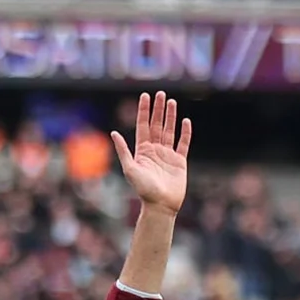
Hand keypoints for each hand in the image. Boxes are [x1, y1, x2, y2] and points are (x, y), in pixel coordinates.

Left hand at [111, 90, 191, 213]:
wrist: (161, 205)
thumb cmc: (143, 190)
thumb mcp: (130, 169)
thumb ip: (123, 151)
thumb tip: (113, 133)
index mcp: (142, 151)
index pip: (143, 126)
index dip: (144, 111)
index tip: (145, 96)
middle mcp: (154, 151)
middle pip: (156, 125)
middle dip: (158, 109)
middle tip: (160, 94)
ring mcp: (168, 155)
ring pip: (169, 131)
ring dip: (171, 117)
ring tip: (172, 102)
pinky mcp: (180, 161)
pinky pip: (183, 144)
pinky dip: (185, 133)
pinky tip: (185, 121)